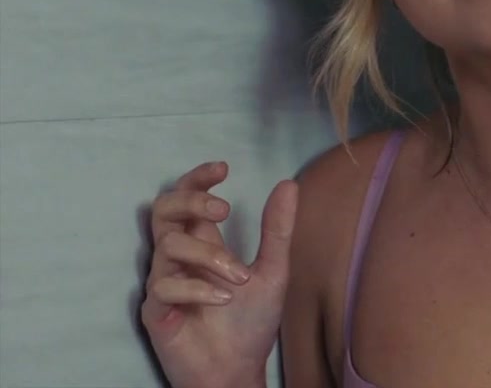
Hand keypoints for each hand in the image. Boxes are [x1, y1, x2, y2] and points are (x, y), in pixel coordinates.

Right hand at [140, 161, 296, 387]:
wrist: (238, 369)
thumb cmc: (250, 321)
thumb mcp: (274, 271)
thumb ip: (277, 230)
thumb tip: (288, 184)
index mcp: (203, 242)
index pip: (186, 198)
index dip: (197, 179)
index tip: (223, 168)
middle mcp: (179, 257)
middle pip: (163, 209)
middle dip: (191, 199)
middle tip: (223, 208)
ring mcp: (163, 282)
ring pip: (168, 244)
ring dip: (210, 256)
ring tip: (241, 278)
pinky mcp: (155, 310)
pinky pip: (165, 285)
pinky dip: (199, 288)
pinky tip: (224, 299)